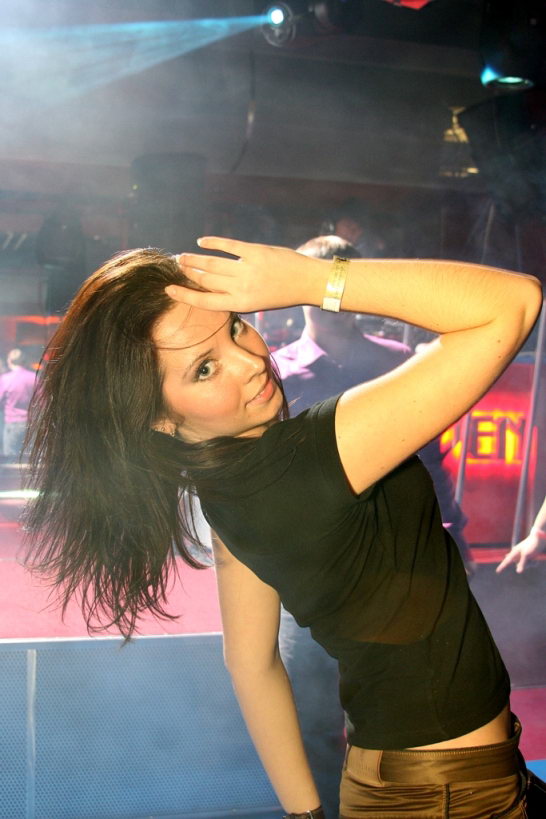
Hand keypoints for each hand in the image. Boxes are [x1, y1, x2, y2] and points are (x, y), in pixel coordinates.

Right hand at [166, 236, 322, 312]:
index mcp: (241, 304)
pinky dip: (212, 242)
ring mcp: (247, 269)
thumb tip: (211, 284)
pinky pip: (228, 245)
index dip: (185, 295)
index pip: (205, 301)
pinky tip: (201, 241)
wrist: (308, 282)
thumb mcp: (257, 302)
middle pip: (205, 279)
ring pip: (212, 263)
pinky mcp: (254, 252)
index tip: (170, 289)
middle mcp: (241, 288)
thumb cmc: (282, 294)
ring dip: (194, 259)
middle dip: (188, 272)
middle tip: (176, 265)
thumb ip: (235, 295)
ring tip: (182, 256)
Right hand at [496, 531, 545, 573]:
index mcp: (514, 552)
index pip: (506, 561)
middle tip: (530, 557)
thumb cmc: (532, 545)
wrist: (539, 539)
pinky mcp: (528, 557)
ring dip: (531, 563)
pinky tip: (536, 557)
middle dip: (526, 564)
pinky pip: (530, 564)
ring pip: (526, 565)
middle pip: (519, 565)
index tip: (497, 572)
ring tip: (534, 556)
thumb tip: (518, 572)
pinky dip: (534, 562)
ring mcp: (523, 556)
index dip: (502, 567)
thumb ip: (522, 564)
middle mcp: (518, 554)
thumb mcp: (526, 555)